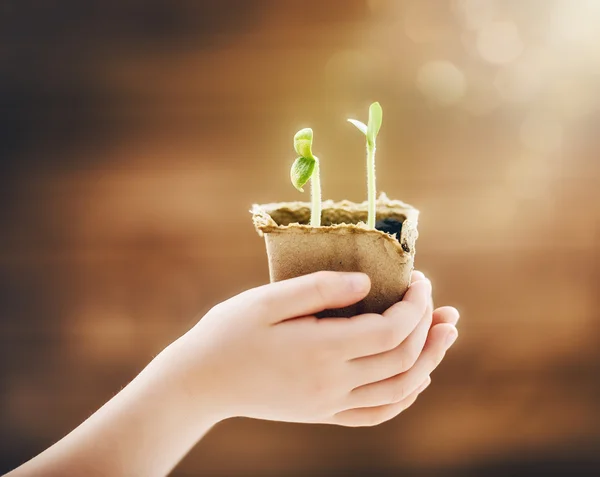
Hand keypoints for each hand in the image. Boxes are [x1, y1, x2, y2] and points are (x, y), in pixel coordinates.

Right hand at [166, 270, 458, 427]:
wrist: (201, 382)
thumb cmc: (229, 333)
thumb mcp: (267, 299)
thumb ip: (320, 288)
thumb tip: (368, 282)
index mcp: (321, 349)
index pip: (391, 330)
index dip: (415, 304)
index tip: (419, 279)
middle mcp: (332, 382)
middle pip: (403, 359)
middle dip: (429, 327)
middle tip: (440, 304)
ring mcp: (330, 403)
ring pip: (400, 390)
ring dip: (429, 362)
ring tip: (445, 336)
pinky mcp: (323, 414)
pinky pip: (378, 414)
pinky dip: (405, 396)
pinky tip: (416, 379)